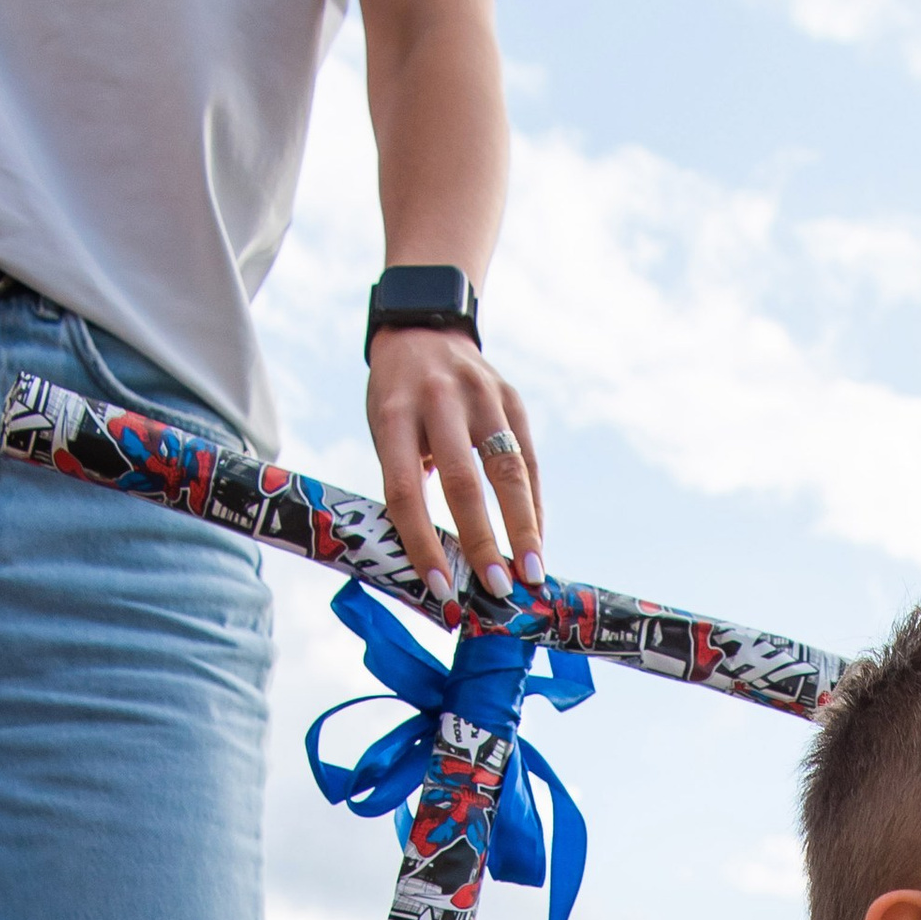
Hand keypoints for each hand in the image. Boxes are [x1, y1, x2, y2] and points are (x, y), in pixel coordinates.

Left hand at [366, 330, 543, 613]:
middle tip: (497, 590)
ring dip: (522, 528)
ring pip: (508, 470)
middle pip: (464, 483)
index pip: (406, 490)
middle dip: (481, 542)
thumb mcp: (384, 429)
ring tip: (531, 573)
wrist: (424, 328)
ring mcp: (481, 395)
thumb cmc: (397, 398)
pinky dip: (533, 505)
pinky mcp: (512, 397)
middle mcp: (439, 401)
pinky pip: (528, 459)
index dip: (423, 544)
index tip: (441, 589)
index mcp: (394, 415)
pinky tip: (536, 540)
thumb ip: (407, 480)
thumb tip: (439, 559)